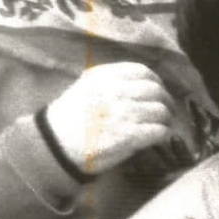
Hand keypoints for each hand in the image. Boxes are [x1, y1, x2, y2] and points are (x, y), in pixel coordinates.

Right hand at [44, 62, 176, 175]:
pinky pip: (158, 130)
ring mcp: (122, 113)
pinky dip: (162, 134)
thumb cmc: (70, 120)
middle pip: (156, 91)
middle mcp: (114, 91)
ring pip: (160, 110)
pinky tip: (158, 137)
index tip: (157, 91)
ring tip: (162, 125)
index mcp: (103, 77)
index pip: (142, 71)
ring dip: (165, 119)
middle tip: (166, 111)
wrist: (52, 147)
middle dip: (165, 102)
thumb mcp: (85, 88)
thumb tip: (146, 85)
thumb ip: (111, 82)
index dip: (156, 82)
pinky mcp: (127, 135)